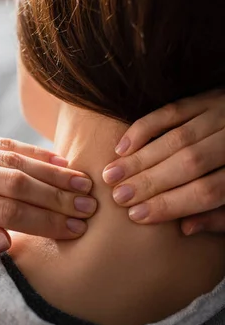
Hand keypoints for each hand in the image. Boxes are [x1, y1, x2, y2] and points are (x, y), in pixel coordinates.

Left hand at [0, 131, 95, 259]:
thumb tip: (8, 240)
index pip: (6, 212)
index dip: (44, 222)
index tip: (73, 230)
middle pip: (16, 183)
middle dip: (57, 198)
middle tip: (88, 208)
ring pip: (15, 160)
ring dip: (52, 174)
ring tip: (82, 186)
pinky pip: (5, 144)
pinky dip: (35, 153)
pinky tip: (60, 164)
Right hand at [102, 90, 224, 234]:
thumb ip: (220, 217)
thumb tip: (185, 228)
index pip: (207, 191)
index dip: (170, 205)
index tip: (137, 216)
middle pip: (189, 163)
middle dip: (150, 182)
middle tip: (117, 196)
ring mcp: (224, 114)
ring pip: (178, 138)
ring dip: (140, 158)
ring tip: (111, 175)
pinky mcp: (211, 96)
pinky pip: (174, 110)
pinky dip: (146, 127)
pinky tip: (123, 146)